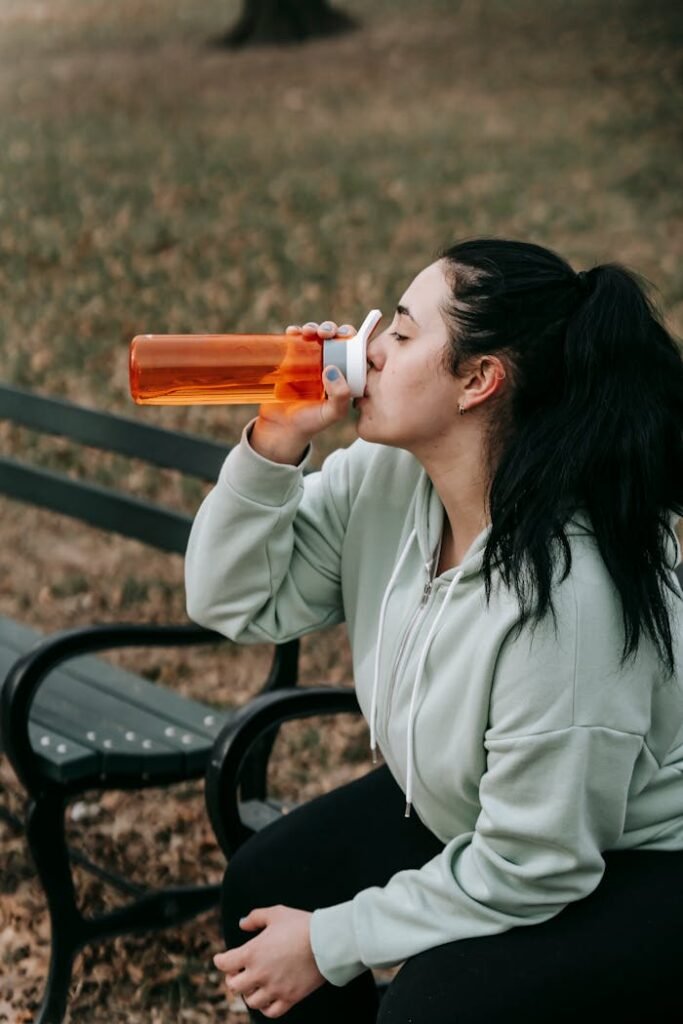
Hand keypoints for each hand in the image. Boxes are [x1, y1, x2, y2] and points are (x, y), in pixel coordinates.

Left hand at [213, 905, 324, 1018]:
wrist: (326, 941)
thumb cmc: (300, 924)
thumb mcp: (276, 913)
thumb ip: (255, 917)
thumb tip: (242, 923)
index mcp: (252, 952)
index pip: (224, 964)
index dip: (221, 960)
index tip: (223, 959)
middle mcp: (259, 973)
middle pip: (234, 986)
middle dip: (233, 978)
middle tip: (239, 973)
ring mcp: (274, 988)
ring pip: (250, 1001)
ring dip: (250, 993)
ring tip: (255, 985)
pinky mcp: (289, 998)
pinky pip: (270, 1012)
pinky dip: (265, 1007)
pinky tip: (268, 998)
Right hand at [251, 320, 356, 463]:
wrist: (281, 429)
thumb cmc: (310, 423)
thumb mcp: (331, 414)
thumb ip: (340, 397)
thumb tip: (332, 369)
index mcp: (344, 374)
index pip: (352, 349)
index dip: (350, 337)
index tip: (344, 335)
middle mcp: (328, 364)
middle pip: (333, 338)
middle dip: (330, 329)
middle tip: (324, 333)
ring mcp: (308, 361)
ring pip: (314, 336)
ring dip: (313, 327)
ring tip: (308, 331)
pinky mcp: (289, 360)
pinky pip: (293, 341)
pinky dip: (294, 332)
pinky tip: (292, 332)